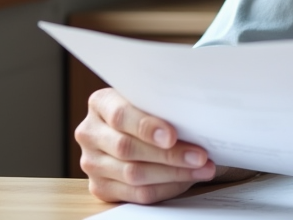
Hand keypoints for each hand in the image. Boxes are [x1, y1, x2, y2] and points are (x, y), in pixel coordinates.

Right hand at [75, 87, 217, 203]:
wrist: (134, 127)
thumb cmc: (150, 109)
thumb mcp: (152, 99)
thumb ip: (163, 105)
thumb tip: (198, 116)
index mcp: (101, 103)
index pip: (120, 116)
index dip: (147, 127)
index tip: (172, 136)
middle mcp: (90, 133)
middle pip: (127, 148)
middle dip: (169, 154)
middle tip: (200, 156)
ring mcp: (92, 162)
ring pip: (133, 174)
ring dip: (173, 173)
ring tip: (202, 169)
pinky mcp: (100, 187)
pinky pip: (135, 194)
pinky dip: (166, 188)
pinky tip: (187, 180)